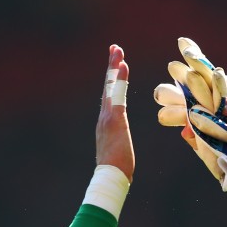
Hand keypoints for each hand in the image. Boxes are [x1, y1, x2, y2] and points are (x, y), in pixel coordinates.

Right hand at [96, 44, 133, 181]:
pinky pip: (117, 95)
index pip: (110, 96)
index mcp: (106, 123)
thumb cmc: (116, 171)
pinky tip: (123, 65)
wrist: (109, 178)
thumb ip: (118, 144)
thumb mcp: (118, 152)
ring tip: (118, 51)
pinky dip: (119, 79)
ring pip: (111, 87)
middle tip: (115, 48)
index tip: (117, 64)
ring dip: (115, 67)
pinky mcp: (114, 120)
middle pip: (107, 87)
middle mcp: (104, 117)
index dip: (113, 80)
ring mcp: (107, 118)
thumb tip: (120, 149)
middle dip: (111, 66)